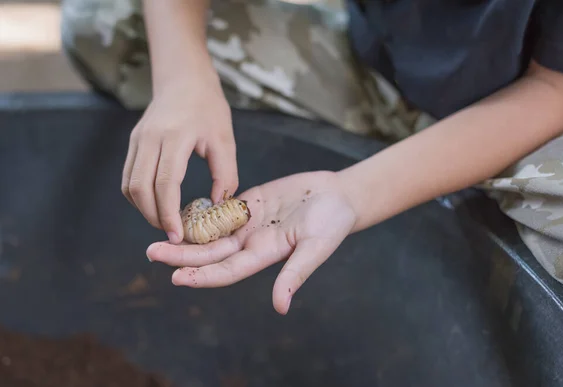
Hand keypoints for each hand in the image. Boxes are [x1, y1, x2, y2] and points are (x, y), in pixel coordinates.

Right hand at [122, 77, 237, 243]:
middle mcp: (150, 139)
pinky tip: (156, 204)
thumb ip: (225, 174)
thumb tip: (217, 205)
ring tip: (166, 222)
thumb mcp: (225, 139)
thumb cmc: (208, 107)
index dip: (168, 213)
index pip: (165, 183)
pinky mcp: (133, 143)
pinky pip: (128, 177)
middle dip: (155, 217)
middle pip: (141, 189)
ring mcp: (138, 140)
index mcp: (175, 137)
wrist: (183, 78)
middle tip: (173, 234)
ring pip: (130, 186)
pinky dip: (139, 197)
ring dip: (145, 209)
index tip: (178, 235)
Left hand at [146, 171, 356, 314]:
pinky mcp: (250, 203)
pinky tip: (179, 211)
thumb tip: (280, 307)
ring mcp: (249, 223)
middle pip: (211, 253)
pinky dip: (201, 212)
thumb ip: (296, 274)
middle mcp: (251, 242)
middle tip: (152, 253)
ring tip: (158, 234)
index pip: (227, 269)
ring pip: (211, 232)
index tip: (175, 277)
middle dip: (182, 255)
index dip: (202, 275)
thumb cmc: (332, 222)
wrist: (338, 195)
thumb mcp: (316, 248)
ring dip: (186, 235)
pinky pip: (221, 208)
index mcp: (264, 254)